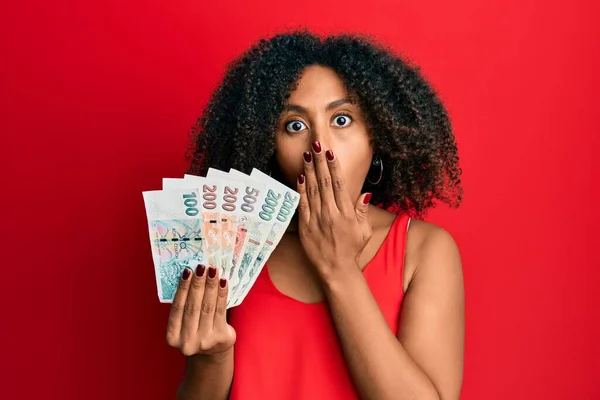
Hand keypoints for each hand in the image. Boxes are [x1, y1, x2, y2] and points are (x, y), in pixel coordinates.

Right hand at [166, 265, 235, 356]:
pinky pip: (220, 311)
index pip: (177, 308)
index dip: (182, 288)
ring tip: (213, 270)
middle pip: (193, 307)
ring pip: (207, 307)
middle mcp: (187, 342)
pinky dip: (222, 294)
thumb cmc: (196, 330)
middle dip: (198, 284)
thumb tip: (192, 275)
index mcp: (172, 337)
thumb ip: (185, 305)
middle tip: (202, 267)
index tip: (187, 271)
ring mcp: (205, 341)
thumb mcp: (185, 323)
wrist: (213, 351)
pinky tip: (223, 282)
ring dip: (211, 286)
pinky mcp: (221, 338)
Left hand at [296, 141, 372, 281]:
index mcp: (346, 213)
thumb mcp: (364, 230)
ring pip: (312, 190)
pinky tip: (300, 177)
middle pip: (324, 182)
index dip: (334, 167)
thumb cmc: (352, 249)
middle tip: (316, 146)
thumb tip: (365, 193)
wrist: (336, 269)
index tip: (330, 153)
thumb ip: (362, 211)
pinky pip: (302, 204)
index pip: (339, 184)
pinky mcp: (305, 226)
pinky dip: (301, 190)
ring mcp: (316, 219)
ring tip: (307, 155)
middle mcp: (330, 214)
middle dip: (320, 162)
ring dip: (309, 171)